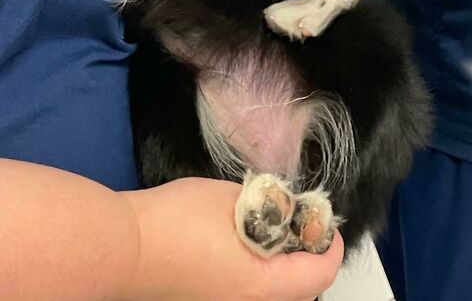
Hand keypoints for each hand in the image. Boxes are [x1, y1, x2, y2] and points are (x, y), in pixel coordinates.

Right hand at [124, 177, 343, 300]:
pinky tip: (246, 246)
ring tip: (276, 233)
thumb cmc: (179, 221)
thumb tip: (292, 209)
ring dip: (283, 270)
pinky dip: (259, 275)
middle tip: (302, 225)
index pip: (319, 276)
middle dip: (308, 260)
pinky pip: (248, 296)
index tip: (326, 223)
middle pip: (300, 292)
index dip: (330, 246)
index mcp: (263, 286)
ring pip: (273, 296)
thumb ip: (273, 205)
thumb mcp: (236, 198)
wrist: (124, 248)